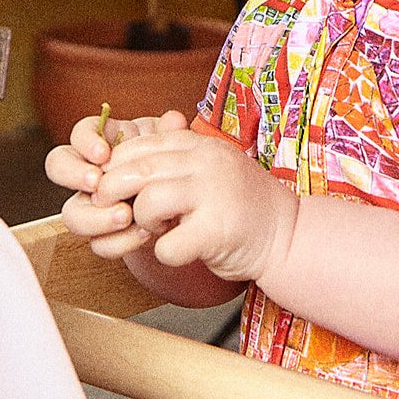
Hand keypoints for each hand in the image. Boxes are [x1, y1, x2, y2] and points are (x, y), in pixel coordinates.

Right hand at [46, 108, 188, 232]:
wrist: (183, 207)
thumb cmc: (172, 169)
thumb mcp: (174, 150)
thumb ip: (172, 135)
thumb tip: (174, 119)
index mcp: (107, 143)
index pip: (80, 132)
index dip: (85, 141)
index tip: (103, 153)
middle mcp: (93, 172)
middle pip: (58, 167)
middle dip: (73, 174)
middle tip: (97, 183)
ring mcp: (95, 205)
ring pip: (72, 213)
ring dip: (95, 217)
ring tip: (125, 215)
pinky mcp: (106, 236)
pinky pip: (99, 243)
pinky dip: (120, 241)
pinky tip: (143, 233)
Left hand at [85, 125, 296, 283]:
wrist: (287, 234)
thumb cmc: (239, 206)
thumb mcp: (205, 171)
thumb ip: (170, 163)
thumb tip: (110, 166)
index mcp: (200, 144)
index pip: (137, 145)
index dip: (114, 169)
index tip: (114, 190)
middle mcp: (207, 162)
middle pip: (134, 171)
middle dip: (115, 196)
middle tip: (120, 214)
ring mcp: (214, 194)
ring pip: (146, 203)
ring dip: (142, 223)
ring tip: (159, 229)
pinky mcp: (217, 230)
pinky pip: (166, 246)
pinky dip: (165, 255)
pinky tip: (179, 250)